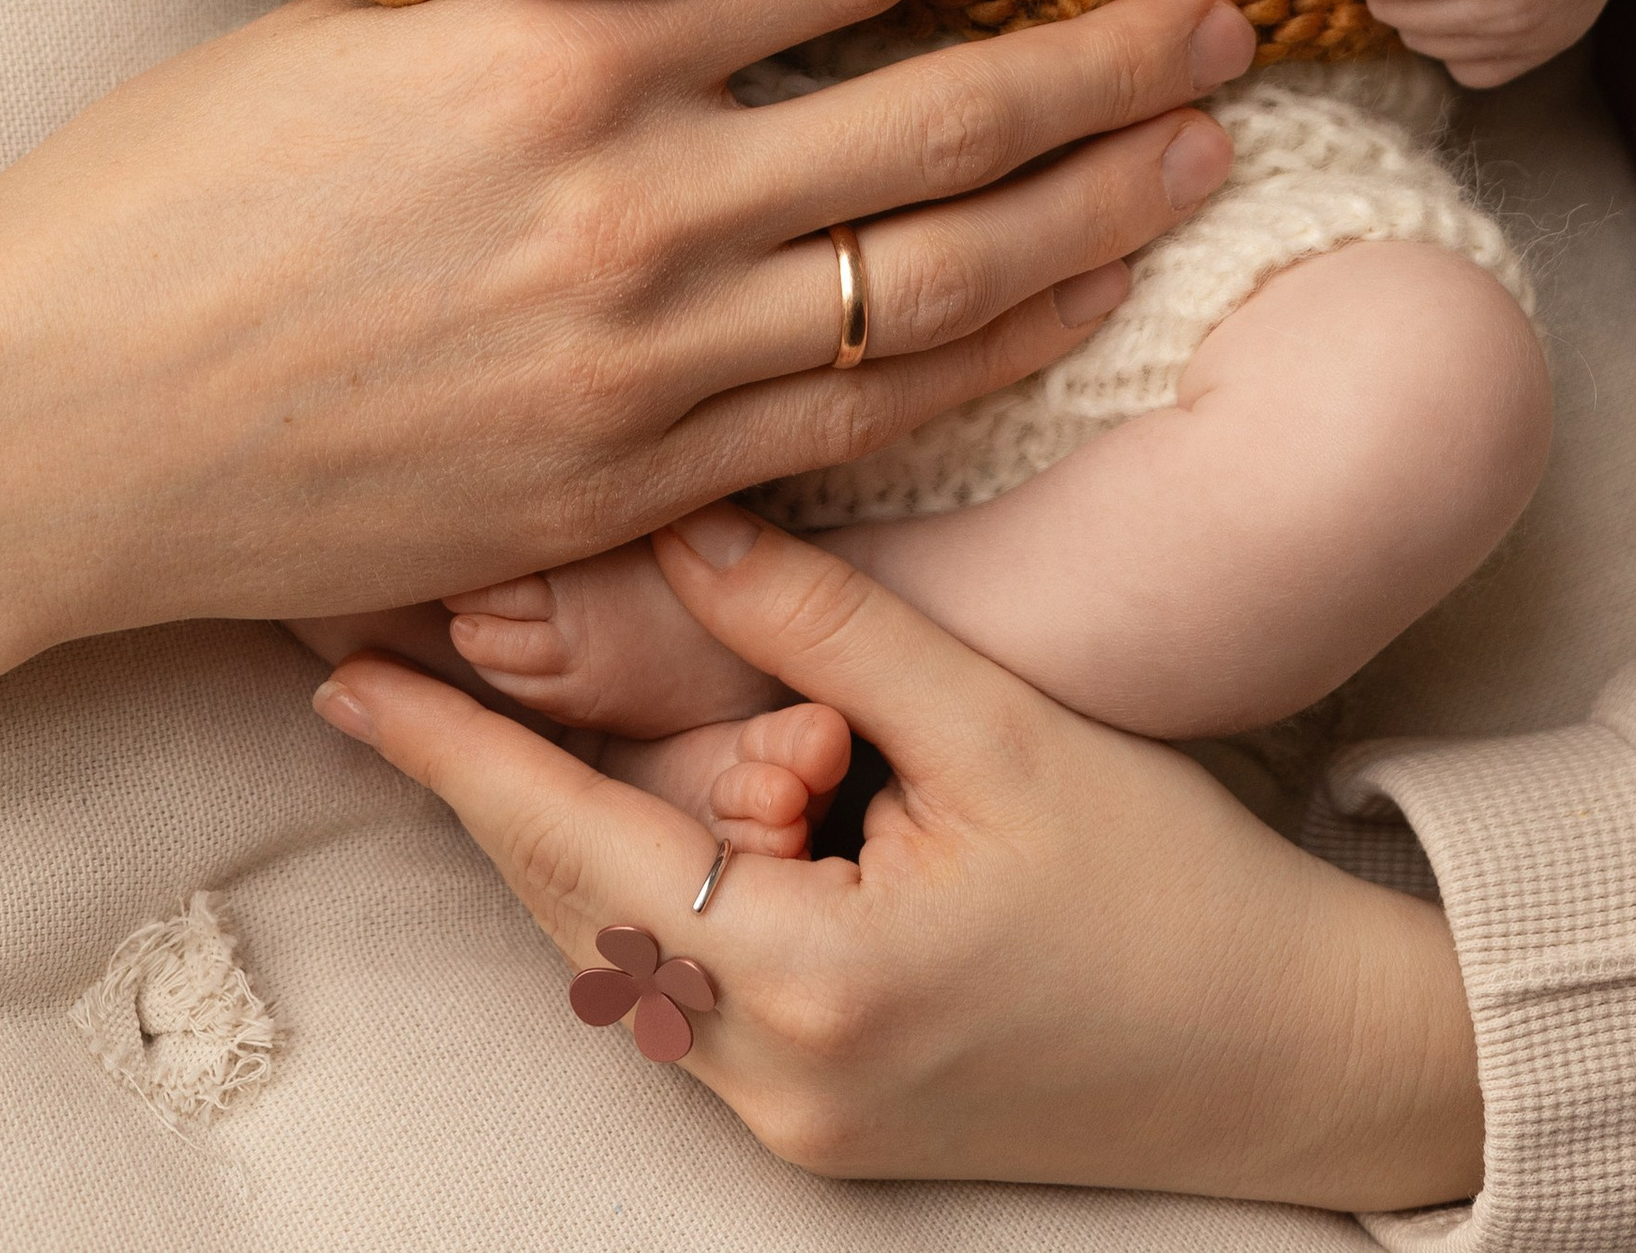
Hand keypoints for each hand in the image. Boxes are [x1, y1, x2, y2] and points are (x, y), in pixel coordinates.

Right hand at [0, 0, 1253, 881]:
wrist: (48, 423)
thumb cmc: (167, 199)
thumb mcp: (357, 36)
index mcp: (551, 62)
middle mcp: (623, 211)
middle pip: (927, 124)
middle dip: (1096, 66)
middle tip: (1221, 20)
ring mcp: (634, 369)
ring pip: (925, 285)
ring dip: (1084, 217)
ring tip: (1199, 161)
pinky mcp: (620, 493)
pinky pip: (850, 425)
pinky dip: (978, 362)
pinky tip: (1068, 310)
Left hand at [312, 508, 1482, 1211]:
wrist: (1298, 1057)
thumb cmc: (1171, 886)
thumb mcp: (1000, 724)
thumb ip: (827, 624)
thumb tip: (678, 517)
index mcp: (809, 980)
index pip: (574, 843)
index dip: (450, 745)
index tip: (338, 667)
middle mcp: (773, 1076)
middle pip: (568, 903)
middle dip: (470, 774)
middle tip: (356, 655)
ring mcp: (793, 1117)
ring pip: (616, 945)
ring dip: (549, 822)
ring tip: (452, 696)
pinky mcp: (824, 1118)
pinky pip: (682, 981)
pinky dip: (632, 874)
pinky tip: (603, 789)